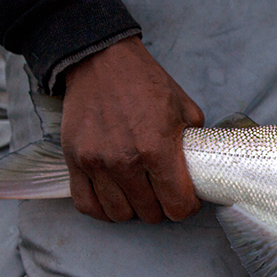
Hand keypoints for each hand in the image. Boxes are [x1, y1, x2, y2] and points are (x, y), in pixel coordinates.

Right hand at [61, 36, 204, 222]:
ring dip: (133, 210)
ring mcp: (96, 163)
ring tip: (140, 195)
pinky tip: (114, 198)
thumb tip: (203, 165)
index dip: (187, 207)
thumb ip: (194, 142)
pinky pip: (86, 204)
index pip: (177, 205)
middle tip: (164, 194)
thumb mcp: (185, 109)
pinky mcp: (74, 161)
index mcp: (157, 149)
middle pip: (149, 213)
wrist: (103, 62)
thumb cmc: (146, 83)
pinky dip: (102, 208)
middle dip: (162, 208)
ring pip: (118, 213)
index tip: (187, 199)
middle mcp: (125, 162)